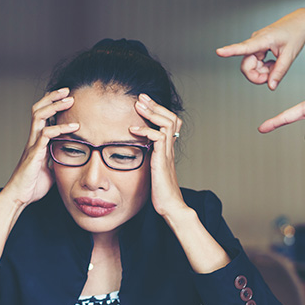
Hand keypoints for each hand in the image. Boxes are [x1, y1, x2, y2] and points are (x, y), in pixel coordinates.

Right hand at [0, 88, 77, 206]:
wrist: (18, 198)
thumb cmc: (32, 185)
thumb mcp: (50, 170)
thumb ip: (57, 159)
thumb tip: (70, 158)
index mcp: (36, 142)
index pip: (41, 115)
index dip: (51, 103)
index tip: (65, 96)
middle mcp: (32, 140)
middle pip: (37, 109)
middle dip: (52, 98)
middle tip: (68, 91)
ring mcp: (32, 146)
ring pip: (39, 117)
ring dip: (55, 106)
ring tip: (70, 100)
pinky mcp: (34, 154)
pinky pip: (46, 136)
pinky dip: (60, 129)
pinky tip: (73, 128)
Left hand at [129, 94, 185, 216]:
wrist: (171, 207)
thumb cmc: (160, 193)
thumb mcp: (152, 171)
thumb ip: (149, 160)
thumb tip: (137, 152)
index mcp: (167, 150)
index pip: (170, 122)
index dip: (159, 110)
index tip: (144, 102)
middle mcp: (169, 149)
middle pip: (170, 118)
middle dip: (155, 105)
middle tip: (141, 96)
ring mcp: (167, 154)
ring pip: (166, 123)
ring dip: (151, 112)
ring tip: (138, 105)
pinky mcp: (162, 160)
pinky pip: (158, 138)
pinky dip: (145, 130)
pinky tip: (133, 129)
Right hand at [216, 10, 304, 89]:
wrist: (300, 22)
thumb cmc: (296, 34)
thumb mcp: (290, 55)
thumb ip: (279, 72)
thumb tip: (270, 86)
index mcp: (263, 39)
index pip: (244, 47)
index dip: (230, 51)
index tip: (219, 52)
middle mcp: (255, 41)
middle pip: (247, 66)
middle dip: (258, 75)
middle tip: (272, 77)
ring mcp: (256, 44)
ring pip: (252, 66)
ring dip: (263, 71)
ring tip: (276, 65)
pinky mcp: (258, 47)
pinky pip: (256, 63)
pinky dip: (265, 67)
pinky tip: (274, 62)